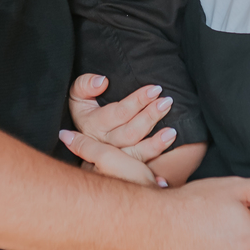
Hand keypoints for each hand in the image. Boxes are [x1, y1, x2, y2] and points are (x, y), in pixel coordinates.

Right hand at [59, 73, 177, 182]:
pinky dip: (156, 152)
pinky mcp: (122, 167)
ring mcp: (112, 158)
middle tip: (167, 102)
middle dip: (150, 116)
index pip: (118, 112)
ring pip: (136, 151)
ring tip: (172, 128)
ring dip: (156, 140)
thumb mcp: (77, 95)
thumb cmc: (85, 110)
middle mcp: (101, 143)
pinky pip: (141, 162)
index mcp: (91, 124)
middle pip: (129, 132)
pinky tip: (169, 140)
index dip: (138, 100)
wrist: (81, 139)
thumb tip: (102, 82)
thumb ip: (84, 85)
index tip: (155, 89)